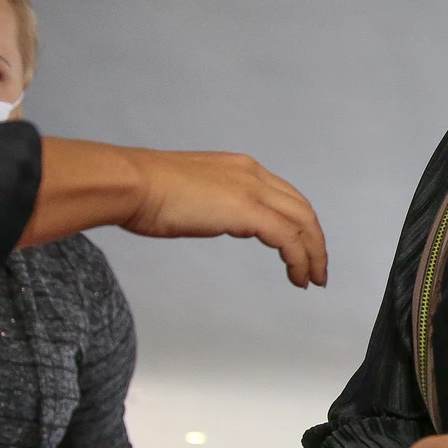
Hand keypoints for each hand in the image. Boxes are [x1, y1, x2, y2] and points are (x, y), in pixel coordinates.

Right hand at [23, 138, 328, 287]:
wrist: (130, 183)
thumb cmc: (144, 191)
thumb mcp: (190, 194)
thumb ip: (212, 203)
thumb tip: (216, 218)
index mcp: (240, 168)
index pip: (284, 196)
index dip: (298, 223)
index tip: (301, 247)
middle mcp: (253, 174)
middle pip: (302, 209)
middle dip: (314, 241)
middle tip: (317, 269)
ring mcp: (252, 191)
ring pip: (303, 223)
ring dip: (313, 254)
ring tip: (312, 279)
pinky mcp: (248, 211)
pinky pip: (288, 239)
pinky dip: (300, 259)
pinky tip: (298, 277)